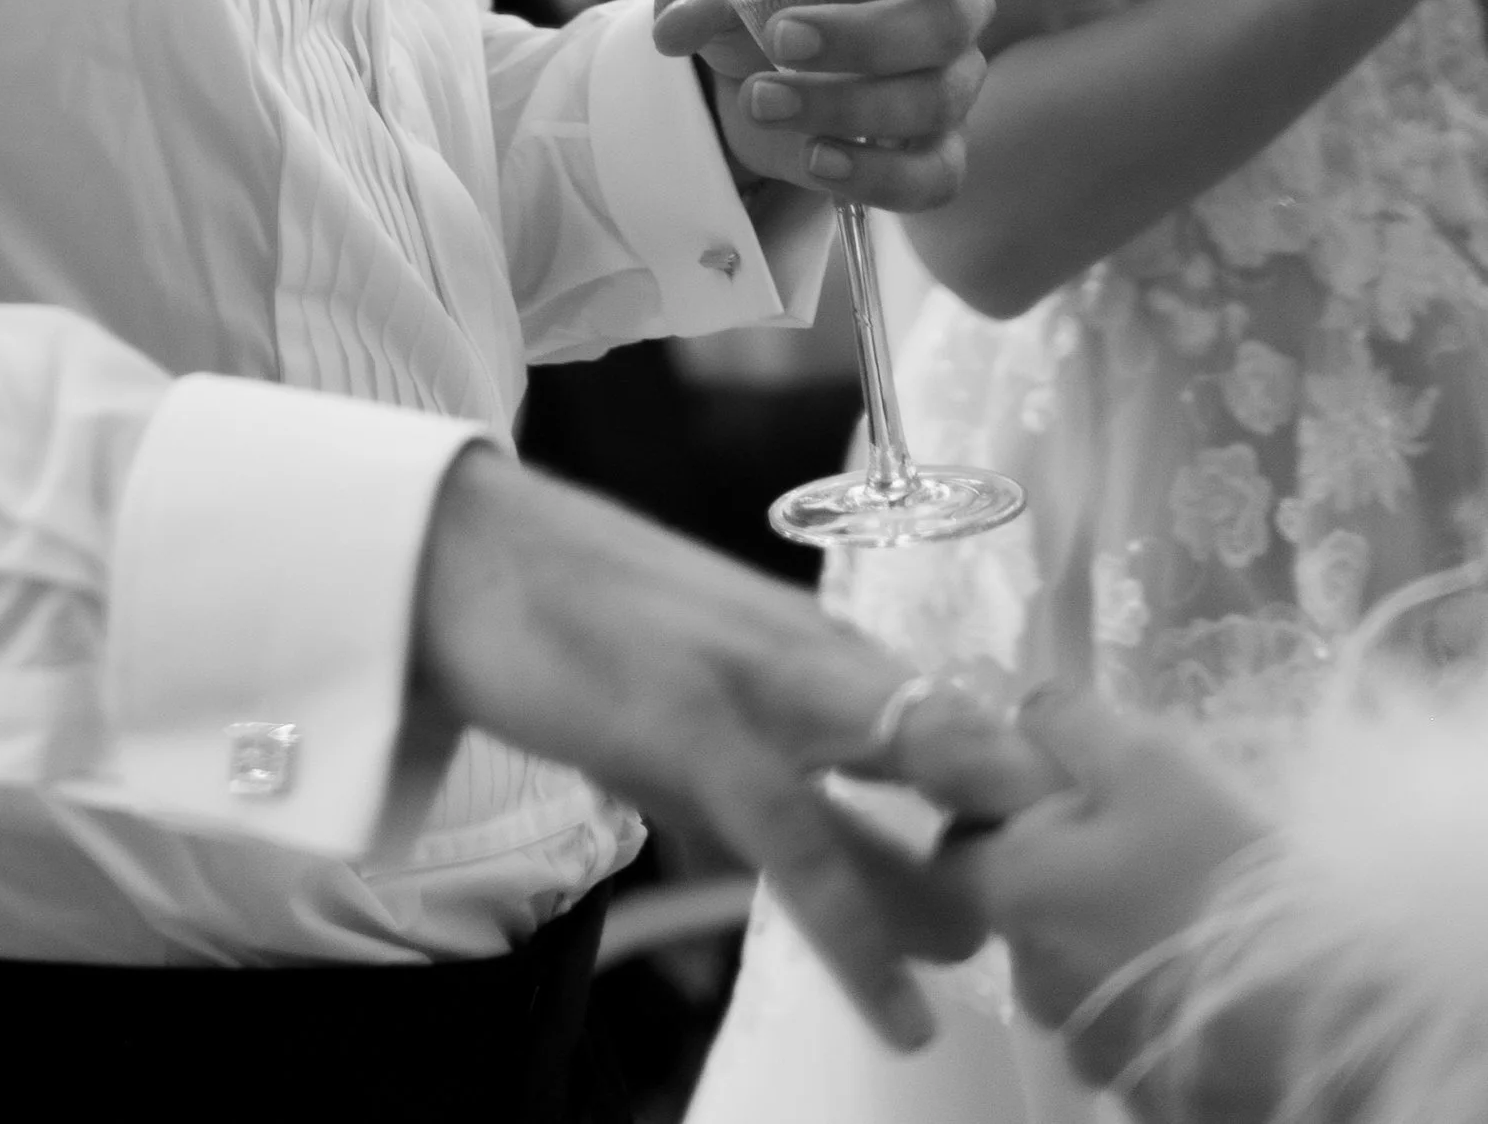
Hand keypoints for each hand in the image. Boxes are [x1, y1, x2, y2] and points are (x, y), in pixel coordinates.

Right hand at [415, 447, 1049, 1049]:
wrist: (459, 554)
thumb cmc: (561, 614)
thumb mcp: (677, 693)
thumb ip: (746, 769)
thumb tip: (796, 850)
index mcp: (799, 633)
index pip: (933, 705)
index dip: (1010, 777)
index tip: (1080, 845)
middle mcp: (798, 650)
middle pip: (947, 735)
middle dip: (1023, 820)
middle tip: (1097, 906)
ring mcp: (753, 687)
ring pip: (898, 784)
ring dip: (965, 879)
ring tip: (1032, 966)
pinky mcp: (695, 732)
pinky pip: (799, 848)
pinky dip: (856, 930)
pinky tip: (898, 1004)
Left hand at [652, 0, 1004, 208]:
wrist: (746, 74)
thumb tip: (676, 26)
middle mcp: (950, 2)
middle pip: (952, 19)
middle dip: (866, 37)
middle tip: (782, 39)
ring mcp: (951, 80)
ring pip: (936, 98)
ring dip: (847, 107)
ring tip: (763, 102)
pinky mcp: (935, 150)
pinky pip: (935, 175)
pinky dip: (878, 176)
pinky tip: (819, 163)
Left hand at [945, 690, 1272, 1113]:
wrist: (1323, 1015)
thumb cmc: (1220, 873)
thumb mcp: (1147, 760)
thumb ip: (1068, 722)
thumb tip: (1027, 710)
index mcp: (1015, 896)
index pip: (953, 854)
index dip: (989, 818)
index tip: (1055, 799)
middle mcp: (1032, 981)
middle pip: (1023, 910)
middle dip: (1063, 875)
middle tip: (1141, 844)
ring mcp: (1090, 1045)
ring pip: (1078, 969)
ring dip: (1111, 937)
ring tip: (1188, 905)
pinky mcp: (1146, 1089)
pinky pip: (1131, 1024)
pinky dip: (1155, 994)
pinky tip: (1210, 968)